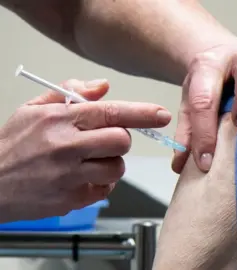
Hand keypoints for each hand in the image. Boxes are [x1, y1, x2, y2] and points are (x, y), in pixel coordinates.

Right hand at [0, 79, 170, 221]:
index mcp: (60, 119)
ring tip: (89, 162)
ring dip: (111, 164)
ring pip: (117, 168)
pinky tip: (82, 178)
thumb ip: (70, 94)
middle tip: (104, 141)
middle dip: (120, 140)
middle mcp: (66, 146)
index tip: (160, 114)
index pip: (111, 112)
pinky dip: (100, 184)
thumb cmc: (11, 145)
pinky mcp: (70, 199)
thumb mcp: (34, 109)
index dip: (142, 113)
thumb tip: (103, 86)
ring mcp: (69, 175)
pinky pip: (105, 190)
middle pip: (122, 141)